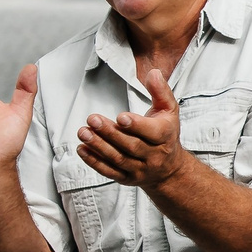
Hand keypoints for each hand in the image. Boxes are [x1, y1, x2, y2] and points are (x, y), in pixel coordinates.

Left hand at [77, 67, 186, 189]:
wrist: (169, 169)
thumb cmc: (166, 133)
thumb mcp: (169, 110)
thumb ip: (161, 91)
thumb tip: (153, 73)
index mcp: (165, 137)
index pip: (152, 133)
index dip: (136, 125)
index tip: (120, 117)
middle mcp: (154, 156)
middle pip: (131, 145)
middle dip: (110, 133)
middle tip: (92, 119)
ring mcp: (140, 169)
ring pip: (118, 159)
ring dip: (99, 146)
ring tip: (83, 132)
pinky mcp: (127, 178)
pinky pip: (109, 171)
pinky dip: (94, 162)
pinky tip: (82, 149)